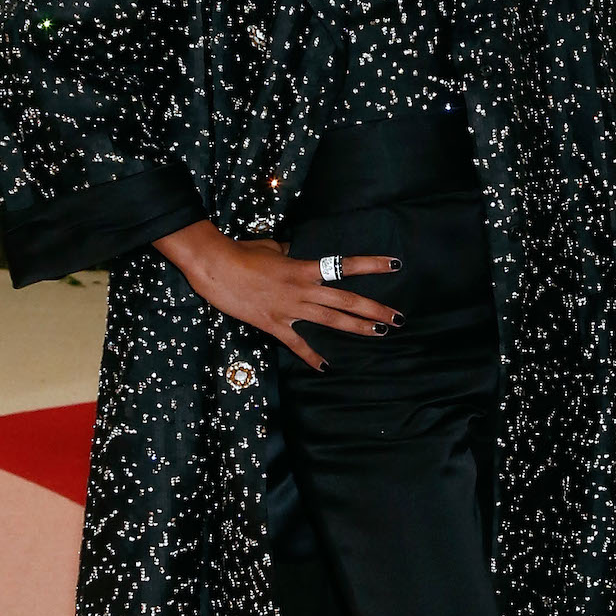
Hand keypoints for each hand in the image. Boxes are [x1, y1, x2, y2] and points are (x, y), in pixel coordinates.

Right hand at [154, 220, 401, 371]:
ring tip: (380, 333)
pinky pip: (297, 343)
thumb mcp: (272, 248)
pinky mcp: (273, 324)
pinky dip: (311, 356)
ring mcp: (290, 308)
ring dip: (357, 328)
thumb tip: (292, 254)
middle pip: (347, 300)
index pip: (345, 265)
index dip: (372, 265)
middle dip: (375, 309)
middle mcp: (304, 290)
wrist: (216, 266)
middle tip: (399, 318)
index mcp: (305, 268)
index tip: (395, 265)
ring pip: (331, 320)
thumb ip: (289, 254)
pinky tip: (325, 367)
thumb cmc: (243, 251)